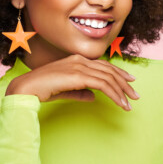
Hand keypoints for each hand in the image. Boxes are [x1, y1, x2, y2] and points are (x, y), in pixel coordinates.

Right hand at [5, 54, 139, 110]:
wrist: (27, 88)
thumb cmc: (43, 89)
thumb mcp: (66, 90)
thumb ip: (80, 91)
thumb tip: (93, 96)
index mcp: (76, 60)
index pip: (102, 65)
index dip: (117, 72)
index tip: (128, 81)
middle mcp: (80, 60)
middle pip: (108, 70)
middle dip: (124, 82)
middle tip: (135, 94)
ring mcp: (79, 66)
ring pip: (108, 77)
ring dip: (121, 91)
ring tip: (130, 103)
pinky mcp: (78, 76)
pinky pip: (102, 85)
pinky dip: (114, 94)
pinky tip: (120, 103)